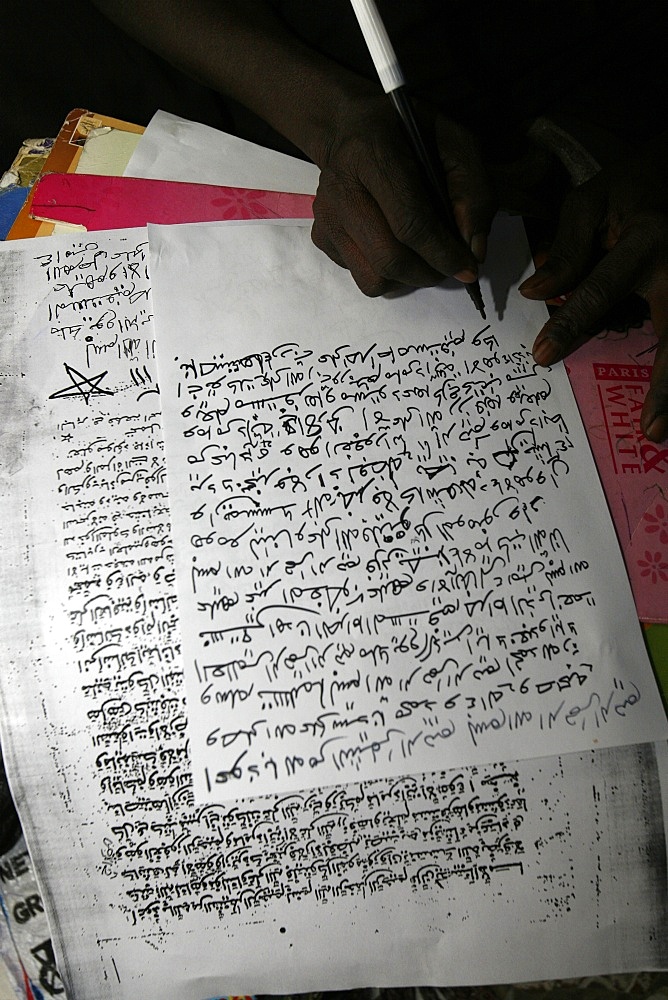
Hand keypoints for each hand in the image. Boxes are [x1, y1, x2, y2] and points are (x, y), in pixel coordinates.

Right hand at [311, 93, 494, 295]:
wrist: (345, 127)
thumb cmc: (404, 132)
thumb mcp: (452, 141)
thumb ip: (473, 189)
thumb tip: (473, 248)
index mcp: (374, 156)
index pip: (409, 223)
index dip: (442, 253)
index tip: (468, 269)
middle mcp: (341, 190)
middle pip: (389, 259)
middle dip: (428, 273)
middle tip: (448, 267)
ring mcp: (326, 218)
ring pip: (373, 279)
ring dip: (407, 279)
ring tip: (421, 258)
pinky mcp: (321, 237)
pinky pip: (361, 276)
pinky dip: (387, 273)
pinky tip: (394, 244)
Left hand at [519, 135, 667, 442]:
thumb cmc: (630, 189)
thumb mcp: (590, 203)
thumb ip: (567, 250)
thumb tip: (537, 294)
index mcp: (645, 241)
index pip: (598, 292)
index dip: (568, 326)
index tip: (542, 357)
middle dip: (667, 384)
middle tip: (651, 429)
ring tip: (664, 431)